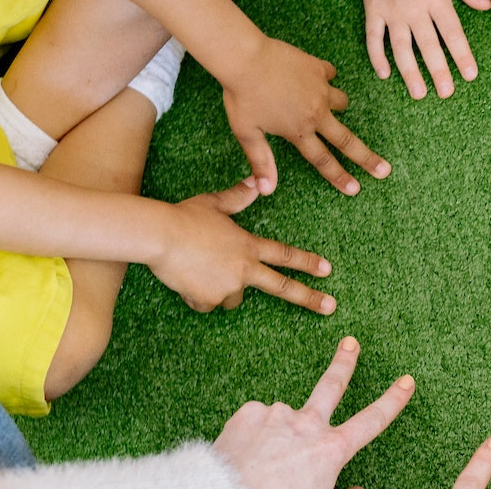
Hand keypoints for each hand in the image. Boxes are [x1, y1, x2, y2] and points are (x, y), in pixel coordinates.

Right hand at [149, 181, 335, 313]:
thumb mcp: (214, 203)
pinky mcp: (208, 300)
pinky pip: (206, 303)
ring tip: (199, 268)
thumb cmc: (185, 216)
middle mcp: (243, 269)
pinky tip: (185, 278)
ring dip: (222, 288)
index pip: (284, 255)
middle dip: (309, 298)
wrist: (160, 236)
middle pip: (281, 287)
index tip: (327, 270)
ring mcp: (227, 287)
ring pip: (233, 297)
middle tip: (330, 307)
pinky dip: (198, 295)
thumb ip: (238, 198)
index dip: (307, 262)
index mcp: (248, 245)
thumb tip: (256, 183)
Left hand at [212, 337, 414, 488]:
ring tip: (262, 460)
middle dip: (344, 362)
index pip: (372, 421)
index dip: (393, 401)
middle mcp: (308, 424)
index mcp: (331, 449)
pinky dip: (254, 434)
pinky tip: (246, 452)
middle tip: (350, 342)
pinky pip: (256, 420)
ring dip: (278, 433)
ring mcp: (277, 414)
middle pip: (332, 386)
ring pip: (283, 419)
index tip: (406, 381)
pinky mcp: (249, 412)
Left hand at [222, 37, 389, 194]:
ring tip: (327, 106)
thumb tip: (266, 190)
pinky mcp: (318, 68)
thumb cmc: (242, 96)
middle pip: (346, 140)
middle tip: (385, 170)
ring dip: (338, 107)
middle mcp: (315, 113)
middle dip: (367, 158)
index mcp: (298, 130)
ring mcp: (320, 89)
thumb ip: (261, 161)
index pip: (323, 160)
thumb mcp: (247, 133)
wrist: (246, 58)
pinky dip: (324, 78)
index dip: (340, 177)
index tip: (356, 189)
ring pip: (342, 102)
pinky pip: (329, 74)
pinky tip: (314, 76)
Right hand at [354, 0, 486, 99]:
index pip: (453, 33)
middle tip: (446, 93)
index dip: (462, 55)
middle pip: (428, 46)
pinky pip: (374, 37)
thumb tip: (488, 5)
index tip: (470, 75)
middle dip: (438, 71)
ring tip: (419, 93)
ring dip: (410, 72)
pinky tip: (384, 74)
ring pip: (401, 48)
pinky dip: (377, 56)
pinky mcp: (373, 11)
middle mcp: (415, 9)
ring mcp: (392, 12)